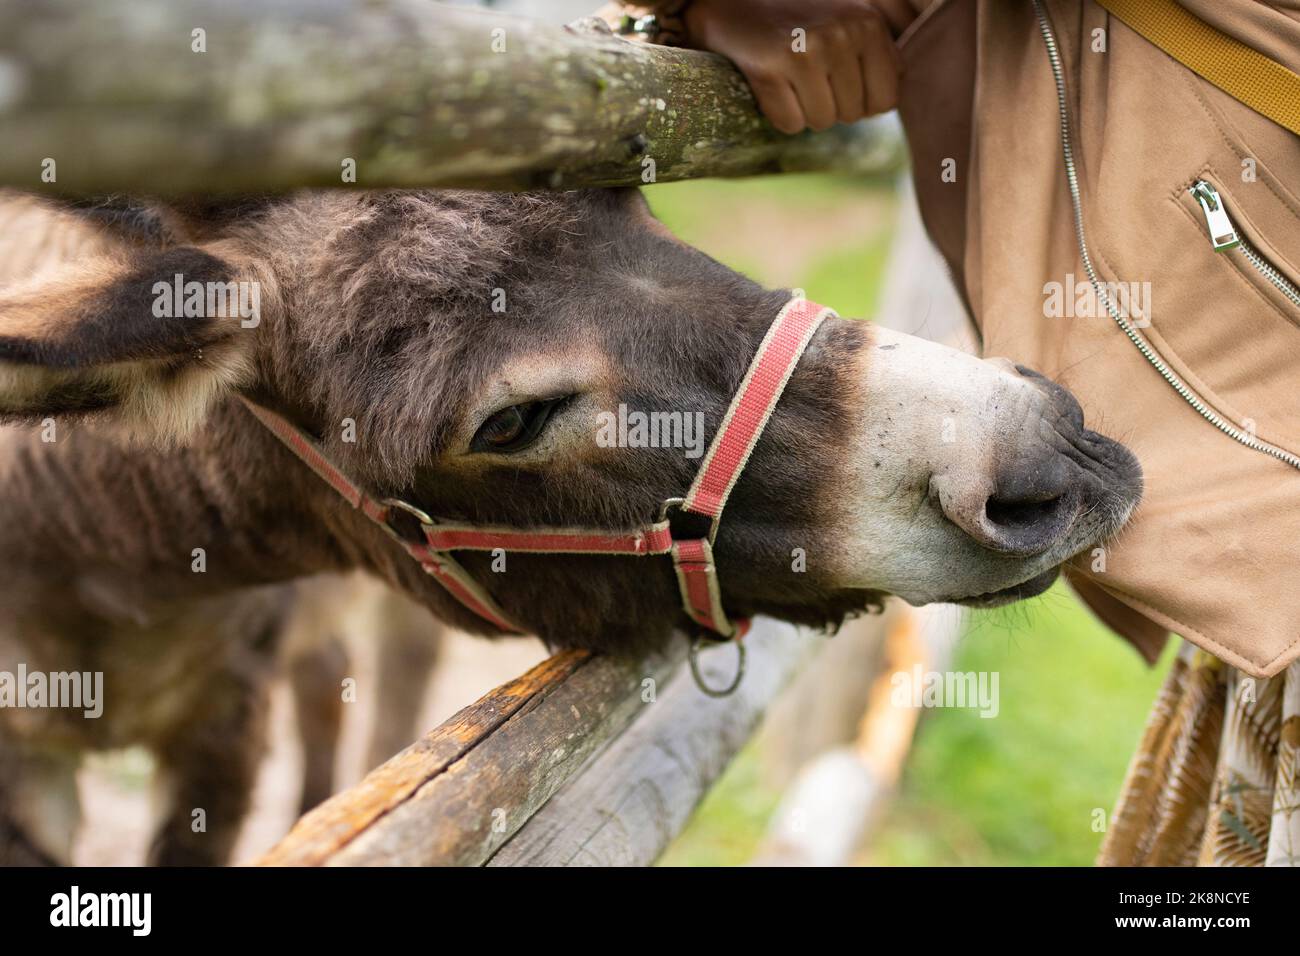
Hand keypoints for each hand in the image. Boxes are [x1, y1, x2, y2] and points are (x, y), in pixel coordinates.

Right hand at [681, 0, 915, 132]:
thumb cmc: (798, 21)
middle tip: (809, 74)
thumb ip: (885, 50)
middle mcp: (842, 33)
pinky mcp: (770, 68)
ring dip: (805, 111)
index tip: (839, 79)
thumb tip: (900, 96)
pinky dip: (779, 114)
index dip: (861, 102)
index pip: (886, 100)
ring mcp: (806, 50)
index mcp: (868, 23)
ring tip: (791, 77)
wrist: (735, 6)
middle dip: (831, 105)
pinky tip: (772, 84)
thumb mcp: (852, 20)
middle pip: (852, 115)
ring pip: (821, 122)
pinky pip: (790, 124)